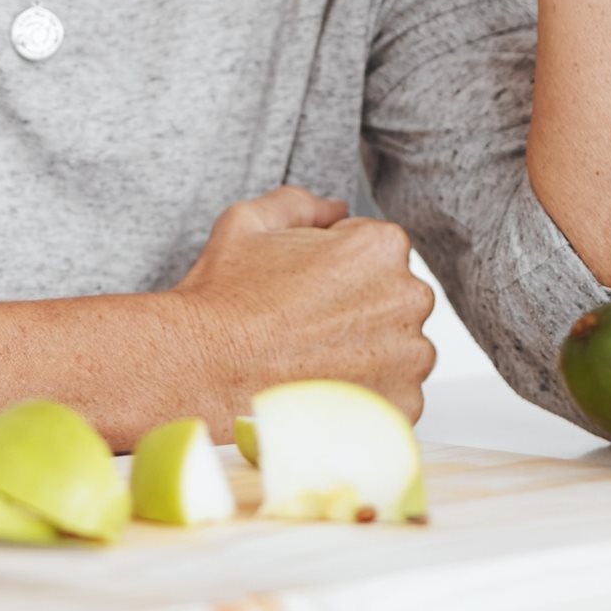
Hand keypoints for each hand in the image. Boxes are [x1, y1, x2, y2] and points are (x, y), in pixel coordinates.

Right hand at [170, 186, 436, 422]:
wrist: (201, 373)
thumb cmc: (223, 302)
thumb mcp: (249, 223)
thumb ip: (301, 203)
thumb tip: (333, 208)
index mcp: (380, 247)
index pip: (375, 249)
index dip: (335, 266)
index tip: (305, 287)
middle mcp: (407, 300)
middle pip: (392, 298)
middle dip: (358, 307)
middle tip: (304, 323)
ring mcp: (410, 359)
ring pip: (397, 348)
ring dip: (366, 352)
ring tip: (310, 358)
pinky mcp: (402, 407)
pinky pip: (393, 394)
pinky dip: (363, 394)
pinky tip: (320, 387)